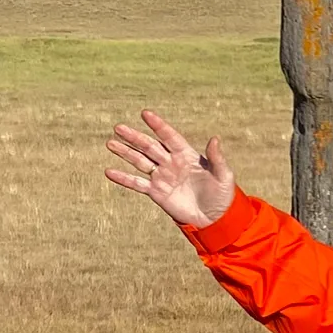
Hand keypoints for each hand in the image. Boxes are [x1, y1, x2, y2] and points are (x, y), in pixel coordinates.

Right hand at [105, 110, 236, 229]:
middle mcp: (172, 163)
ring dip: (125, 152)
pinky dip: (123, 178)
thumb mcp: (223, 175)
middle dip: (135, 137)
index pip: (169, 136)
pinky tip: (109, 172)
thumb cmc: (222, 195)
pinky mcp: (156, 192)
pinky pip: (137, 184)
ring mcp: (162, 177)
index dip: (158, 125)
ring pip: (140, 161)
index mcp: (187, 155)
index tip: (145, 114)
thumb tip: (215, 139)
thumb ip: (216, 158)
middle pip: (150, 146)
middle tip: (118, 127)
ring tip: (110, 143)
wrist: (214, 218)